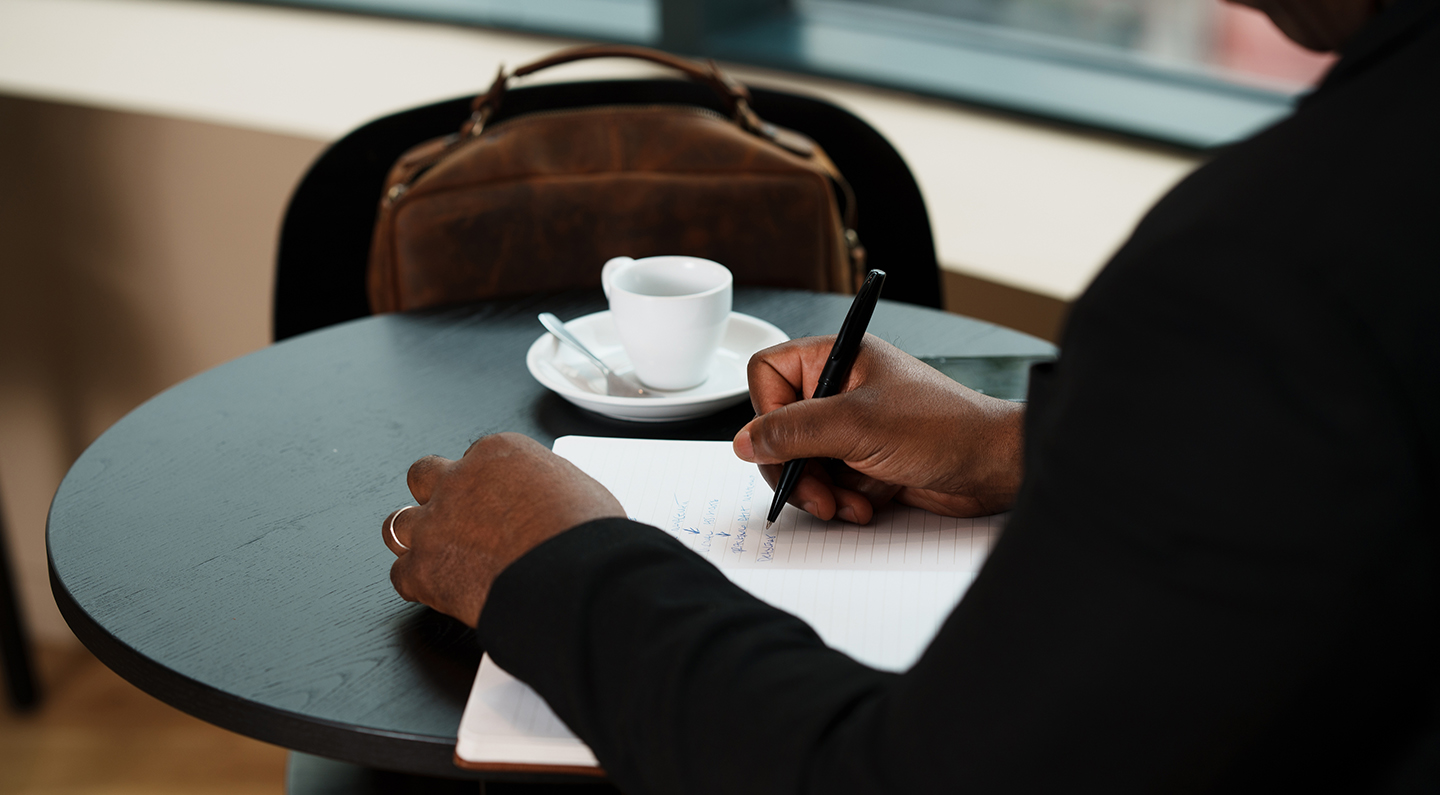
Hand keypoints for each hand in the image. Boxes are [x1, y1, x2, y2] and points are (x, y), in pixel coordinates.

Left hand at [383, 432, 623, 626]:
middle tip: (454, 516)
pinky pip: (401, 576)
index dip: (484, 483)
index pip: (475, 457)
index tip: (494, 499)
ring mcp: (435, 525)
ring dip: (414, 537)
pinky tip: (438, 590)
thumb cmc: (585, 533)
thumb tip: (549, 502)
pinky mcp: (424, 570)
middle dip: (434, 495)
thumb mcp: (576, 486)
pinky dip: (418, 584)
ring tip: (435, 553)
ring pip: (397, 524)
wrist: (572, 576)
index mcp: (498, 452)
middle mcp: (458, 481)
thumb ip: (547, 487)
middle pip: (423, 476)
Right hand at [733, 335, 1024, 523]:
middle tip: (814, 492)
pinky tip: (867, 505)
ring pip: (801, 462)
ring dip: (820, 491)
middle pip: (778, 428)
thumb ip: (793, 431)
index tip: (782, 441)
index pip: (768, 374)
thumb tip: (744, 441)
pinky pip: (828, 483)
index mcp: (836, 358)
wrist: (995, 467)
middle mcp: (839, 389)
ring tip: (849, 503)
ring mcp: (851, 428)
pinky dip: (841, 500)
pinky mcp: (864, 461)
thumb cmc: (944, 427)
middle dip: (794, 467)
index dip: (767, 411)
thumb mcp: (857, 425)